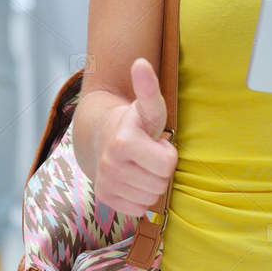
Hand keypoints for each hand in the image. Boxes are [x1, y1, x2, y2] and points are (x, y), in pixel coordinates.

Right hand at [91, 58, 177, 218]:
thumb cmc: (136, 123)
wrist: (104, 136)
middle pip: (160, 184)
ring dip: (150, 183)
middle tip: (147, 154)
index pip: (167, 165)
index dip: (167, 153)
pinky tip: (132, 179)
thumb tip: (141, 62)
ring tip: (140, 165)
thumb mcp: (148, 106)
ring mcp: (105, 183)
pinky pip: (137, 208)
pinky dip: (139, 196)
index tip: (155, 142)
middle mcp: (109, 164)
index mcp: (122, 143)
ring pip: (150, 198)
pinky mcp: (104, 198)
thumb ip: (148, 87)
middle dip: (159, 169)